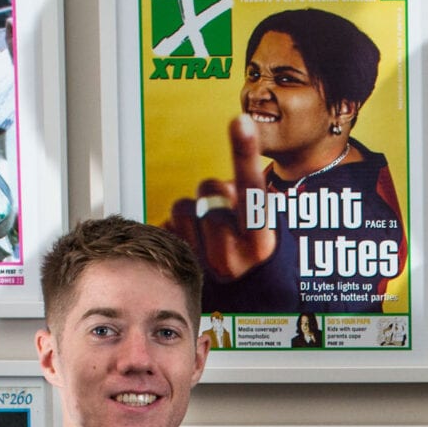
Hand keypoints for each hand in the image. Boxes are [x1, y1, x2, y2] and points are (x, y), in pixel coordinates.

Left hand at [168, 114, 279, 284]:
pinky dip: (176, 229)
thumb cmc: (251, 258)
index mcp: (260, 242)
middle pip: (211, 189)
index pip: (252, 189)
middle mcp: (231, 257)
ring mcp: (198, 265)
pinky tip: (191, 245)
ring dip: (192, 211)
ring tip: (206, 233)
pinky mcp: (174, 267)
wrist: (240, 305)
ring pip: (182, 206)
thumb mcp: (262, 229)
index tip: (241, 121)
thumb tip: (240, 157)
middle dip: (215, 193)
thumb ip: (252, 197)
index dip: (246, 152)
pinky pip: (165, 226)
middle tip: (226, 214)